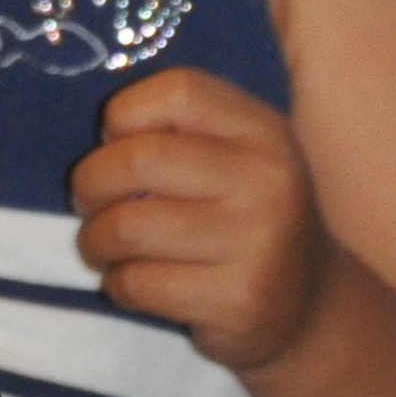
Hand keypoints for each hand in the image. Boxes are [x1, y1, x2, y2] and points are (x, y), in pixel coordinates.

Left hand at [68, 65, 334, 377]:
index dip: (125, 112)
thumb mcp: (239, 157)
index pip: (178, 92)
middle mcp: (268, 181)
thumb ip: (182, 131)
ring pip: (129, 226)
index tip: (110, 142)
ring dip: (94, 240)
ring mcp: (258, 244)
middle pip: (140, 159)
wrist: (309, 304)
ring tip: (99, 246)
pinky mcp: (238, 301)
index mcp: (264, 132)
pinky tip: (129, 281)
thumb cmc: (247, 218)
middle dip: (90, 182)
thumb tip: (104, 136)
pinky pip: (139, 283)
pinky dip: (117, 283)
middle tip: (86, 202)